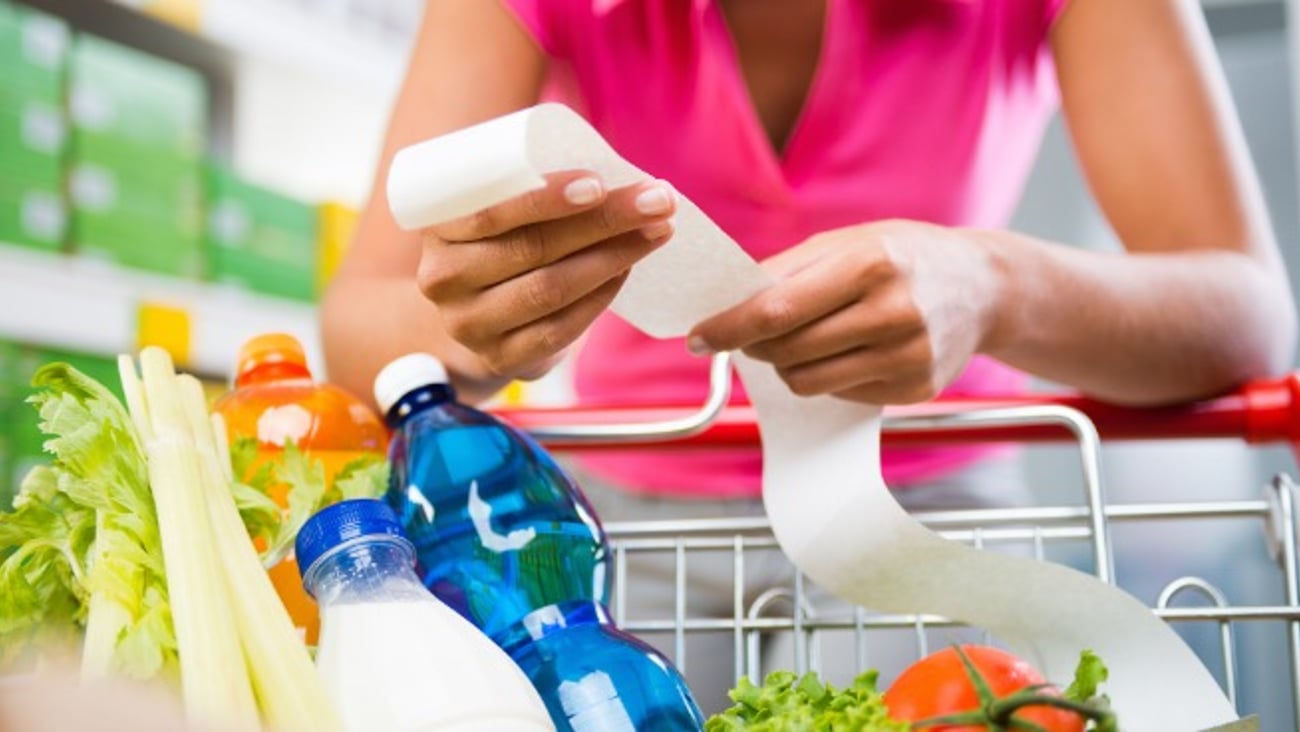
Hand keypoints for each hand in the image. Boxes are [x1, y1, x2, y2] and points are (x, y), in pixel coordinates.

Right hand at [416, 171, 676, 379]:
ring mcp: (470, 325)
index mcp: (437, 229)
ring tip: (657, 230)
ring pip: (551, 289)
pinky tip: (627, 269)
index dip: (546, 200)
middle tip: (657, 200)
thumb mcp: (498, 210)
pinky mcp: (501, 358)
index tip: (600, 182)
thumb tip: (617, 171)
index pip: (491, 213)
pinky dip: (601, 296)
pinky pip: (561, 329)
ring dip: (613, 257)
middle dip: (604, 221)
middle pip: (532, 249)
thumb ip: (531, 187)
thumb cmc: (501, 241)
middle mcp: (443, 280)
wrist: (476, 314)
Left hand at [687, 220, 1004, 403]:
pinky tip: (846, 350)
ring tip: (800, 339)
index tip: (696, 337)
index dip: (728, 327)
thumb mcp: (849, 242)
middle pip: (787, 350)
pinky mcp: (915, 389)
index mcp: (871, 264)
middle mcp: (893, 312)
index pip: (777, 310)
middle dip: (754, 344)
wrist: (984, 287)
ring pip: (806, 381)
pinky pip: (838, 394)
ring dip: (786, 364)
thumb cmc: (903, 257)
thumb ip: (787, 270)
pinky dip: (826, 375)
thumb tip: (726, 302)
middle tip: (749, 333)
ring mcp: (908, 356)